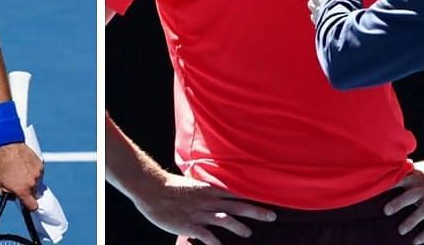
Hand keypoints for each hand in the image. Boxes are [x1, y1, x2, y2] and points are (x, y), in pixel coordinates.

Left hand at [0, 143, 43, 210]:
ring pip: (37, 182)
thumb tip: (11, 197)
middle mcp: (32, 183)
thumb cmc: (2, 166)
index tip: (27, 203)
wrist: (9, 147)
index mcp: (23, 190)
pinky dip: (33, 171)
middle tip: (20, 183)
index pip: (33, 206)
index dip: (30, 206)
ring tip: (21, 172)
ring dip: (31, 180)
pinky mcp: (40, 165)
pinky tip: (25, 166)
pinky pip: (38, 173)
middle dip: (28, 191)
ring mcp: (38, 174)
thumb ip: (4, 195)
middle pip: (34, 193)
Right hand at [132, 173, 275, 244]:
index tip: (269, 200)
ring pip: (225, 219)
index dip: (253, 197)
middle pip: (237, 206)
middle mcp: (208, 201)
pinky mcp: (189, 225)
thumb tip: (215, 193)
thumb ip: (205, 191)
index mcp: (209, 190)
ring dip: (239, 227)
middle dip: (256, 211)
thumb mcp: (192, 185)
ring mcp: (199, 213)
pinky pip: (206, 235)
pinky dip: (215, 243)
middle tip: (272, 216)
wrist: (151, 189)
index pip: (236, 193)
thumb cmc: (170, 187)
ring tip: (248, 233)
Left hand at [385, 156, 423, 243]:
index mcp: (414, 177)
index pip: (399, 180)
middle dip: (398, 203)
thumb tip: (378, 170)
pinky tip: (416, 241)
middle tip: (386, 211)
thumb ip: (399, 173)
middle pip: (410, 197)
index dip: (389, 185)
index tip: (377, 189)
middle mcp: (423, 189)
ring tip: (401, 230)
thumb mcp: (414, 169)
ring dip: (410, 222)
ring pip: (421, 213)